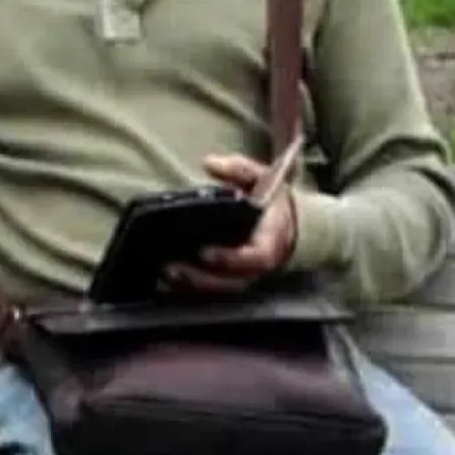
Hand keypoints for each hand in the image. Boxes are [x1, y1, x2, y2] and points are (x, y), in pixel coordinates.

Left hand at [164, 154, 296, 293]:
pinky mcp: (233, 280)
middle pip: (232, 282)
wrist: (289, 223)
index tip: (204, 252)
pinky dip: (191, 289)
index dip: (231, 259)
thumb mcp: (262, 178)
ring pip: (220, 290)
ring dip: (192, 286)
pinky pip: (213, 291)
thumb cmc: (272, 200)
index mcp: (270, 240)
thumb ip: (239, 169)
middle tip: (171, 268)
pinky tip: (169, 281)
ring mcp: (246, 276)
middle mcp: (258, 265)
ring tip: (165, 274)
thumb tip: (210, 163)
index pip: (256, 257)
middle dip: (201, 278)